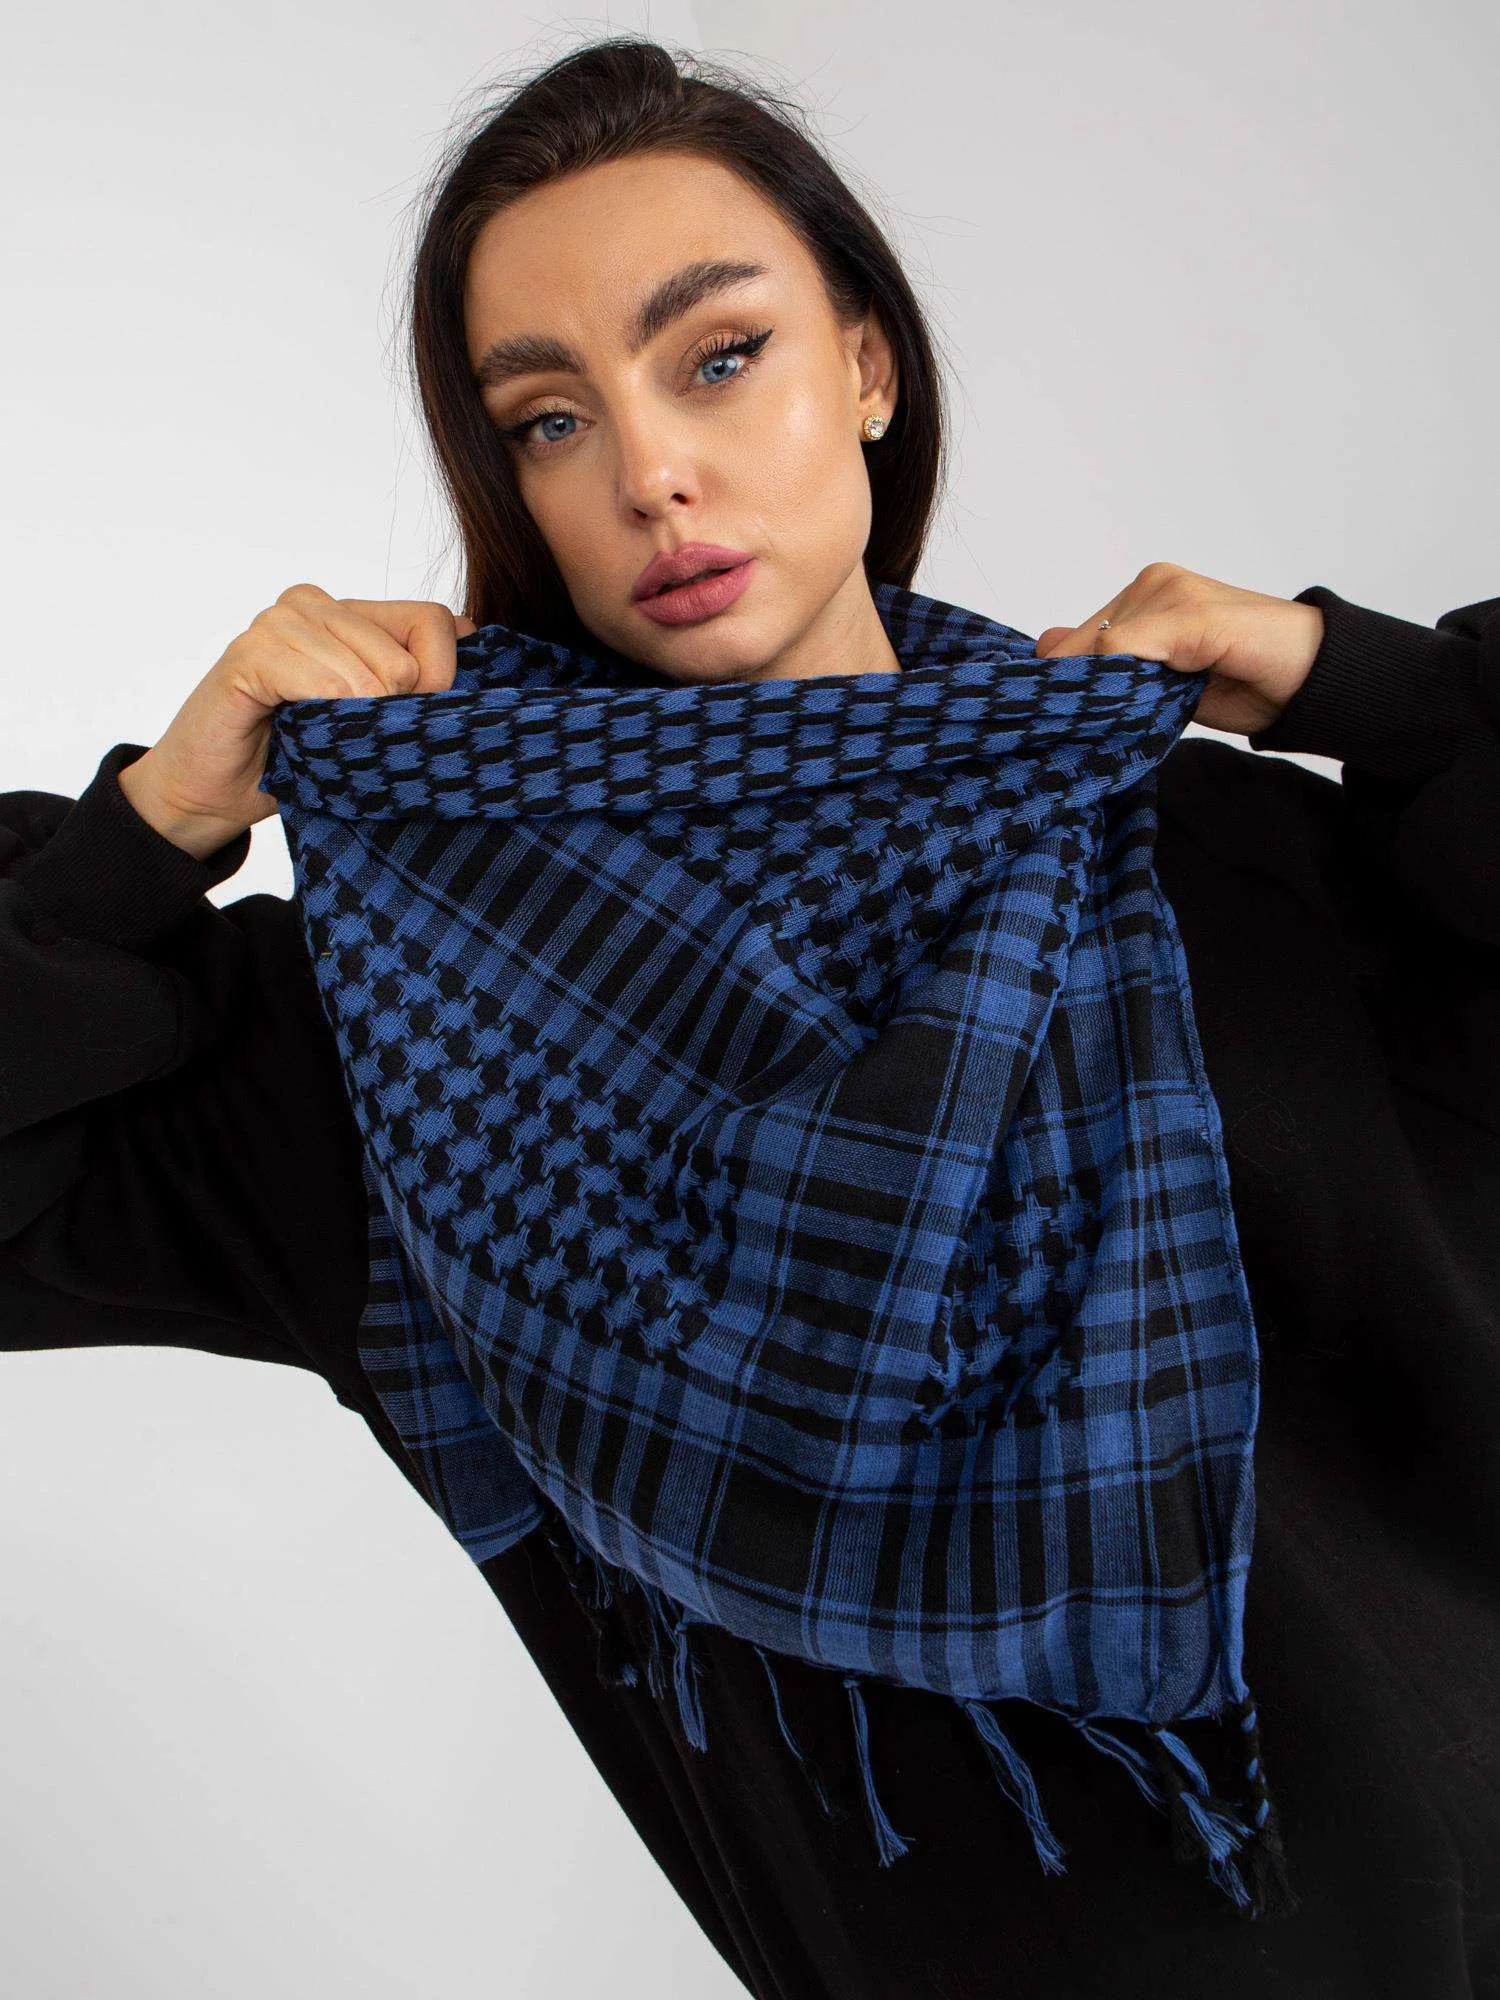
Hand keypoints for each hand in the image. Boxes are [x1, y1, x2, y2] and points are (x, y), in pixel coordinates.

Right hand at [117, 584, 477, 859]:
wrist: (210, 792)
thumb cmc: (296, 758)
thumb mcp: (370, 721)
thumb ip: (414, 681)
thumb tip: (476, 635)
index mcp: (349, 614)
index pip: (434, 621)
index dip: (440, 681)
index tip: (409, 724)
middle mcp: (313, 605)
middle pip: (406, 654)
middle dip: (395, 713)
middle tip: (353, 743)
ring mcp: (277, 622)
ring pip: (369, 671)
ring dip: (356, 725)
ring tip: (323, 742)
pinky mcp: (249, 654)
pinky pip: (322, 683)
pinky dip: (325, 717)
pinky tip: (302, 732)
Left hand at [1034, 562, 1324, 737]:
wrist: (1312, 676)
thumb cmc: (1243, 679)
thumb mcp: (1163, 681)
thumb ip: (1112, 665)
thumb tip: (1045, 648)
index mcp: (1145, 595)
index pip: (1077, 640)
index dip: (1072, 683)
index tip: (1076, 718)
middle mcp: (1154, 583)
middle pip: (1081, 644)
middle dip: (1085, 687)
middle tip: (1109, 721)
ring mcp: (1173, 592)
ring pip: (1100, 647)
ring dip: (1110, 687)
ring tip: (1150, 708)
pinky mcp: (1193, 614)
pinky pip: (1126, 647)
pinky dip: (1126, 677)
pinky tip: (1159, 694)